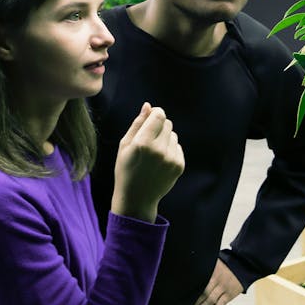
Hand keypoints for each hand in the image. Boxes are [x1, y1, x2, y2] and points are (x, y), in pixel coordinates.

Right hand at [111, 103, 183, 221]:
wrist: (137, 198)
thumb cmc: (126, 169)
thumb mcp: (125, 145)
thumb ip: (137, 123)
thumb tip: (148, 105)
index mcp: (143, 143)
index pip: (159, 115)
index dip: (155, 113)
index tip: (151, 117)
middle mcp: (159, 150)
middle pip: (167, 123)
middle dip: (159, 126)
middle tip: (148, 139)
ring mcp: (171, 159)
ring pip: (173, 135)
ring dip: (165, 139)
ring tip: (153, 152)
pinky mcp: (179, 166)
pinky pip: (178, 147)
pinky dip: (170, 150)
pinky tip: (159, 161)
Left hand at [184, 259, 242, 304]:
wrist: (243, 265)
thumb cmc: (224, 265)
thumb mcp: (212, 262)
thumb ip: (201, 267)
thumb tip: (185, 270)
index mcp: (210, 270)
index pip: (196, 282)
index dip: (188, 290)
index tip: (178, 299)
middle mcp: (216, 279)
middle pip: (202, 293)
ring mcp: (223, 288)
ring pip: (209, 301)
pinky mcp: (229, 295)